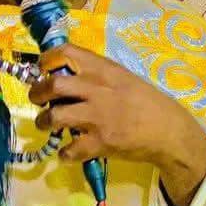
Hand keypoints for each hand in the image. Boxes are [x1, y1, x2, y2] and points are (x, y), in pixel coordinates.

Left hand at [29, 44, 205, 205]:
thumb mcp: (121, 76)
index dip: (46, 60)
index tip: (43, 69)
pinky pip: (69, 149)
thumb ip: (94, 74)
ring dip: (43, 122)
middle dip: (37, 92)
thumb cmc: (144, 101)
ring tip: (47, 124)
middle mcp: (97, 89)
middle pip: (52, 84)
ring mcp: (97, 117)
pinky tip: (68, 151)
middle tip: (37, 99)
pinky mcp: (100, 143)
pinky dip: (64, 153)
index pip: (65, 52)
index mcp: (103, 69)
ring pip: (54, 116)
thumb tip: (63, 75)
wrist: (169, 131)